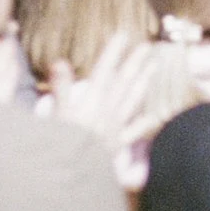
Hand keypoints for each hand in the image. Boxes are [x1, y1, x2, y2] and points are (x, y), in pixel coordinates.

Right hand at [42, 32, 159, 135]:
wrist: (75, 175)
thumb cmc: (62, 145)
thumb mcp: (56, 115)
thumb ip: (60, 88)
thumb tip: (59, 62)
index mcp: (91, 102)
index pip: (104, 71)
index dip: (113, 52)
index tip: (123, 35)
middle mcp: (107, 111)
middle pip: (123, 82)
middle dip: (134, 62)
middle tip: (146, 46)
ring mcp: (115, 126)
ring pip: (132, 100)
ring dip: (142, 82)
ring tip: (153, 67)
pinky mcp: (117, 144)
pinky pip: (132, 131)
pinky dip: (141, 123)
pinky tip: (152, 116)